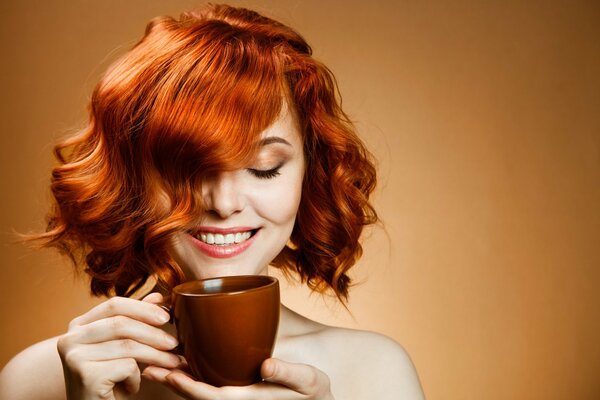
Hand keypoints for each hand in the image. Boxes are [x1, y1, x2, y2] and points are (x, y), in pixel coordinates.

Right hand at [56, 293, 182, 399]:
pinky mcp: (85, 376)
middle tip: (175, 343)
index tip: (166, 316)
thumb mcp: (123, 348)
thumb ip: (136, 321)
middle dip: (154, 333)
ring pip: (128, 346)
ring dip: (157, 356)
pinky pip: (126, 366)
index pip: (114, 305)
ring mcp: (74, 357)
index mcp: (78, 325)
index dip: (143, 308)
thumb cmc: (109, 381)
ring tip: (172, 363)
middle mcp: (69, 338)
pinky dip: (136, 377)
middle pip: (122, 324)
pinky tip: (132, 386)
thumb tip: (157, 297)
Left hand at [143, 358, 334, 398]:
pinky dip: (192, 374)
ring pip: (201, 390)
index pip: (214, 397)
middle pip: (199, 395)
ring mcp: (236, 396)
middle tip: (149, 365)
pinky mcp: (238, 388)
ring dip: (178, 377)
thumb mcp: (309, 382)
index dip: (191, 388)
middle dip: (174, 382)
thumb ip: (289, 374)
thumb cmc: (313, 392)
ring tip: (155, 362)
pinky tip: (182, 360)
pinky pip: (210, 384)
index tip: (172, 373)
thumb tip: (268, 366)